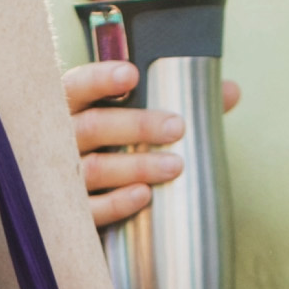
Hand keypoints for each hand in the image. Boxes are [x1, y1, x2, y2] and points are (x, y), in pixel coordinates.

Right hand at [64, 58, 241, 231]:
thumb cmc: (112, 150)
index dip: (100, 79)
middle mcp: (59, 141)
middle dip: (136, 125)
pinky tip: (144, 196)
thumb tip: (229, 91)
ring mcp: (60, 178)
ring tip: (175, 165)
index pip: (77, 86)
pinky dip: (117, 203)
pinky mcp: (69, 214)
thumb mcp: (133, 122)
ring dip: (136, 166)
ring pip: (93, 169)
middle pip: (92, 127)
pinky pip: (90, 210)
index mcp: (70, 108)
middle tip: (177, 127)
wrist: (82, 207)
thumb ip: (176, 104)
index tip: (132, 74)